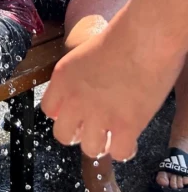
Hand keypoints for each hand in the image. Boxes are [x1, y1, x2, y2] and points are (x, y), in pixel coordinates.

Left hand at [41, 8, 183, 160]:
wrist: (142, 39)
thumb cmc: (120, 38)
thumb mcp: (84, 54)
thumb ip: (79, 77)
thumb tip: (86, 91)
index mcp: (62, 78)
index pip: (48, 109)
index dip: (62, 114)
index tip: (74, 113)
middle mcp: (75, 98)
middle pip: (62, 135)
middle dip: (76, 134)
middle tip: (91, 126)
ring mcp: (99, 114)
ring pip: (89, 149)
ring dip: (100, 144)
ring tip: (111, 134)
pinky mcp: (125, 126)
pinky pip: (119, 153)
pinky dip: (124, 149)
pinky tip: (129, 138)